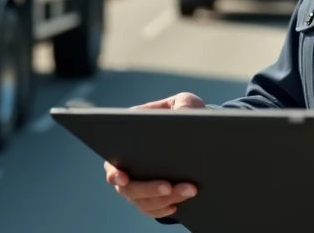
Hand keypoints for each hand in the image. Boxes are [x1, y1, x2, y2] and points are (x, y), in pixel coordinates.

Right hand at [103, 92, 205, 217]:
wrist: (199, 134)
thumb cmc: (185, 114)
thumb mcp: (186, 103)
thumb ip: (183, 105)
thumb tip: (182, 115)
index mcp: (129, 140)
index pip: (114, 159)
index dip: (115, 172)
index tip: (124, 177)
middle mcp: (128, 166)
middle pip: (129, 187)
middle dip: (149, 188)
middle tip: (169, 186)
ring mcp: (138, 184)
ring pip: (143, 200)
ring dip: (164, 198)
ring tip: (189, 191)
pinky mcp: (151, 197)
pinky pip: (152, 209)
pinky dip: (163, 209)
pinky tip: (178, 204)